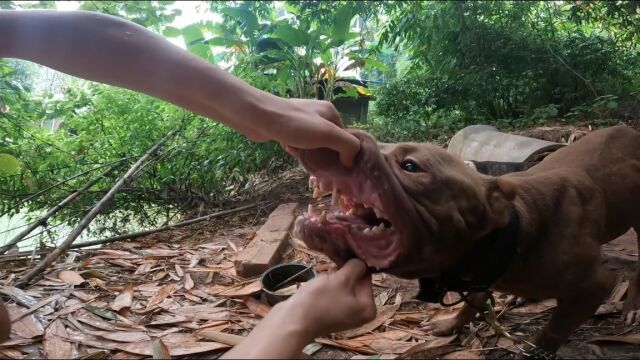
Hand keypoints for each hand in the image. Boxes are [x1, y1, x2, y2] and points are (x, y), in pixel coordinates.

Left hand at [245, 96, 360, 167]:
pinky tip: (290, 150)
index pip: (344, 137)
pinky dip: (296, 150)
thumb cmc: (294, 124)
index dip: (342, 153)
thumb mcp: (327, 134)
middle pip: (328, 142)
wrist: (257, 117)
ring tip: (302, 159)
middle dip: (324, 156)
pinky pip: (298, 143)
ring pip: (313, 144)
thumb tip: (350, 159)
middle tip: (318, 168)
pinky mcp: (287, 127)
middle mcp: (317, 113)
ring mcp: (300, 120)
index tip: (336, 167)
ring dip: (309, 154)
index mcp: (329, 111)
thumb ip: (346, 145)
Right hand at [276, 258, 375, 337]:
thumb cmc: (320, 299)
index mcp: (368, 308)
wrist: (293, 321)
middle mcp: (359, 313)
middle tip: (327, 276)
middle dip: (339, 274)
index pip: (365, 277)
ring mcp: (344, 314)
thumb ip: (356, 266)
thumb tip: (361, 261)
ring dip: (330, 279)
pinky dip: (324, 287)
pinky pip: (331, 293)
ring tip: (320, 283)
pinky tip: (315, 288)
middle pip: (353, 281)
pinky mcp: (330, 313)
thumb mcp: (341, 278)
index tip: (339, 262)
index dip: (352, 266)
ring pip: (340, 285)